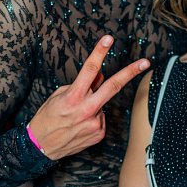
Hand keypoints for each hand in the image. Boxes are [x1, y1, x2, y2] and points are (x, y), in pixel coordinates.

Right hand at [26, 36, 149, 159]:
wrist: (41, 147)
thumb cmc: (47, 118)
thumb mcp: (58, 95)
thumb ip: (81, 85)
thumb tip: (99, 76)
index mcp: (73, 97)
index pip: (89, 69)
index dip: (100, 52)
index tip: (108, 39)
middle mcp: (86, 109)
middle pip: (113, 86)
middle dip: (131, 73)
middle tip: (146, 62)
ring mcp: (95, 123)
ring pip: (102, 104)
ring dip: (94, 105)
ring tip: (76, 117)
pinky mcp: (99, 133)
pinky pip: (101, 119)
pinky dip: (93, 118)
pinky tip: (79, 125)